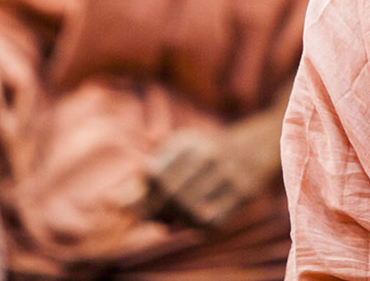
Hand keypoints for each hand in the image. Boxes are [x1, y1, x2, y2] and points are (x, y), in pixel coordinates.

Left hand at [141, 106, 285, 228]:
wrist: (258, 145)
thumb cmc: (206, 155)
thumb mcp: (180, 152)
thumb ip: (148, 176)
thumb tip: (112, 204)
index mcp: (189, 141)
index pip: (154, 175)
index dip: (143, 198)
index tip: (141, 207)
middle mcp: (209, 153)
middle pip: (172, 194)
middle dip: (159, 213)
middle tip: (158, 219)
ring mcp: (229, 172)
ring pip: (192, 210)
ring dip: (179, 222)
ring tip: (176, 221)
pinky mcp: (245, 190)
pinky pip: (215, 220)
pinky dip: (200, 227)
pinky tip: (197, 221)